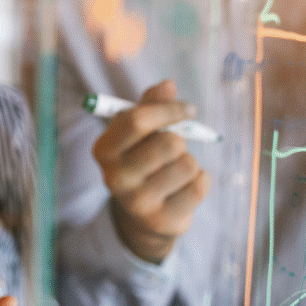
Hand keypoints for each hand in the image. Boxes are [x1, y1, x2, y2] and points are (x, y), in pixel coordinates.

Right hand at [92, 79, 210, 262]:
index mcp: (104, 149)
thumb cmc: (142, 159)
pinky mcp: (161, 220)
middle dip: (180, 140)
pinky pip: (199, 186)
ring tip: (176, 169)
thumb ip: (151, 105)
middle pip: (169, 143)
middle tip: (175, 147)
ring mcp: (137, 202)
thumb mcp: (140, 131)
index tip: (189, 109)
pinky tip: (186, 186)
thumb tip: (167, 85)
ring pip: (188, 164)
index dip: (168, 109)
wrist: (142, 215)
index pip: (136, 120)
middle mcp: (114, 177)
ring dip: (189, 161)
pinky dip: (201, 179)